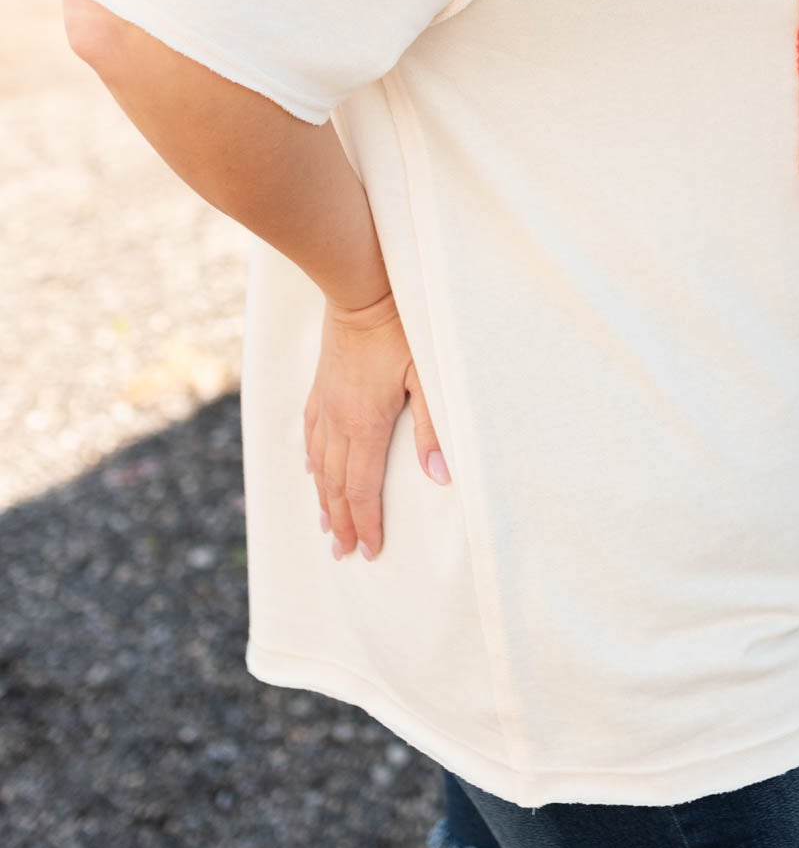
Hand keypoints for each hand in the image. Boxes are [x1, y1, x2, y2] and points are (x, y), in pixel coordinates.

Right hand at [303, 289, 449, 562]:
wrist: (361, 292)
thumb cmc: (402, 331)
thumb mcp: (428, 377)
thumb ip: (433, 428)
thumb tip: (438, 477)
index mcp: (366, 426)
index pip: (363, 489)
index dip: (367, 523)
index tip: (369, 551)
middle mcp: (339, 423)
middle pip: (337, 486)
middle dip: (342, 523)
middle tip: (344, 554)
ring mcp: (325, 406)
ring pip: (320, 465)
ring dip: (325, 500)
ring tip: (327, 528)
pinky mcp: (320, 389)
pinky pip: (311, 436)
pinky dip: (312, 462)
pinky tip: (312, 472)